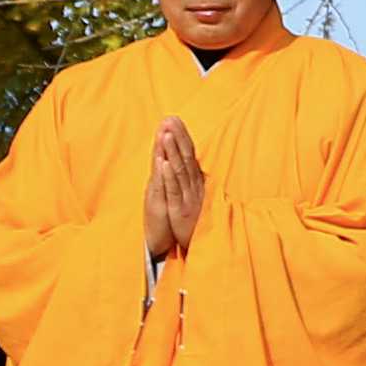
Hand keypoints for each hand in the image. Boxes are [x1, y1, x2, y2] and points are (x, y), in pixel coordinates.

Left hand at [143, 115, 209, 265]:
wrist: (202, 246)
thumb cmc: (197, 220)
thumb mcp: (195, 195)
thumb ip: (192, 178)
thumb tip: (192, 159)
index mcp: (196, 181)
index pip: (189, 153)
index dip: (182, 136)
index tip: (174, 119)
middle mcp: (194, 185)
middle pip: (186, 157)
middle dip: (178, 137)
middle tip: (170, 119)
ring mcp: (188, 197)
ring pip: (179, 170)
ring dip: (172, 151)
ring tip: (165, 135)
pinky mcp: (180, 209)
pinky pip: (174, 190)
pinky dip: (169, 175)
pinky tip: (163, 163)